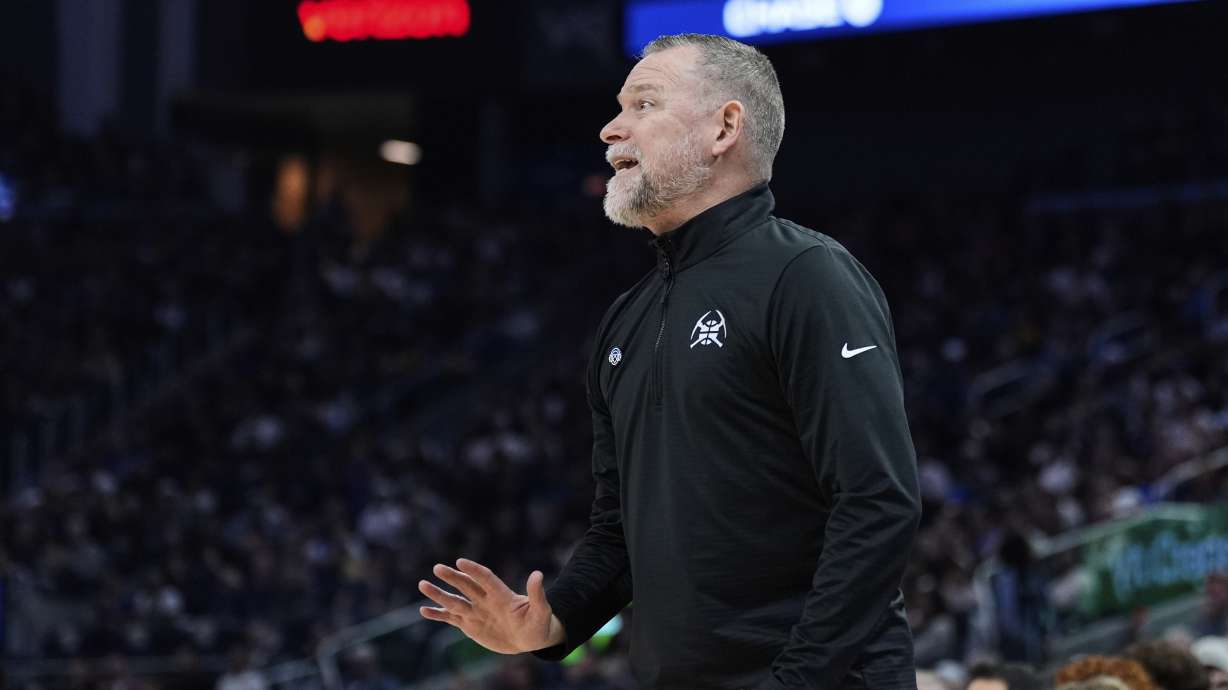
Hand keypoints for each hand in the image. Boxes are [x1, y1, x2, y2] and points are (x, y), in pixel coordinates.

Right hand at [418, 558, 565, 654]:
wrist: (529, 638)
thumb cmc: (539, 623)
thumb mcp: (541, 610)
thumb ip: (537, 594)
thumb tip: (538, 574)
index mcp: (502, 595)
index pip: (485, 578)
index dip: (474, 570)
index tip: (461, 562)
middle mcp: (485, 600)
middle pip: (466, 586)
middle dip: (452, 577)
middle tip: (437, 568)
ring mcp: (476, 612)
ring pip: (454, 600)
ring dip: (439, 594)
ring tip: (422, 584)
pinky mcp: (470, 625)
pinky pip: (451, 618)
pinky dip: (438, 614)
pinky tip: (424, 610)